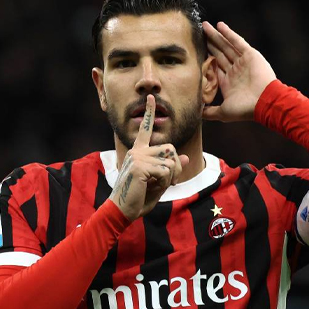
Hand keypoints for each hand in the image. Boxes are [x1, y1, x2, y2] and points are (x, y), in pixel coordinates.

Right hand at [109, 95, 189, 220]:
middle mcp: (136, 151)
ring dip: (170, 176)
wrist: (122, 211)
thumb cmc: (138, 198)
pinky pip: (165, 171)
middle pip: (170, 148)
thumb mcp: (159, 182)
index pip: (145, 129)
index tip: (151, 97)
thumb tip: (186, 158)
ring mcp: (137, 157)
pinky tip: (151, 187)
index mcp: (138, 152)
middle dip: (176, 166)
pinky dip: (165, 182)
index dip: (149, 112)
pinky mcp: (139, 166)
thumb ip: (170, 170)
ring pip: (169, 160)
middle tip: (171, 182)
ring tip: (158, 185)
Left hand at [202, 21, 276, 121]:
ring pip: (226, 46)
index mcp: (228, 82)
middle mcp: (235, 71)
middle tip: (198, 33)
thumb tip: (196, 113)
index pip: (214, 67)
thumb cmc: (244, 109)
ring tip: (205, 26)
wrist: (264, 102)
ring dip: (216, 36)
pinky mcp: (250, 55)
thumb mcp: (223, 113)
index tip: (195, 51)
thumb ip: (210, 112)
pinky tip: (219, 25)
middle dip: (209, 44)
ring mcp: (242, 62)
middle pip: (219, 53)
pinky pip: (237, 41)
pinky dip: (229, 33)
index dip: (205, 59)